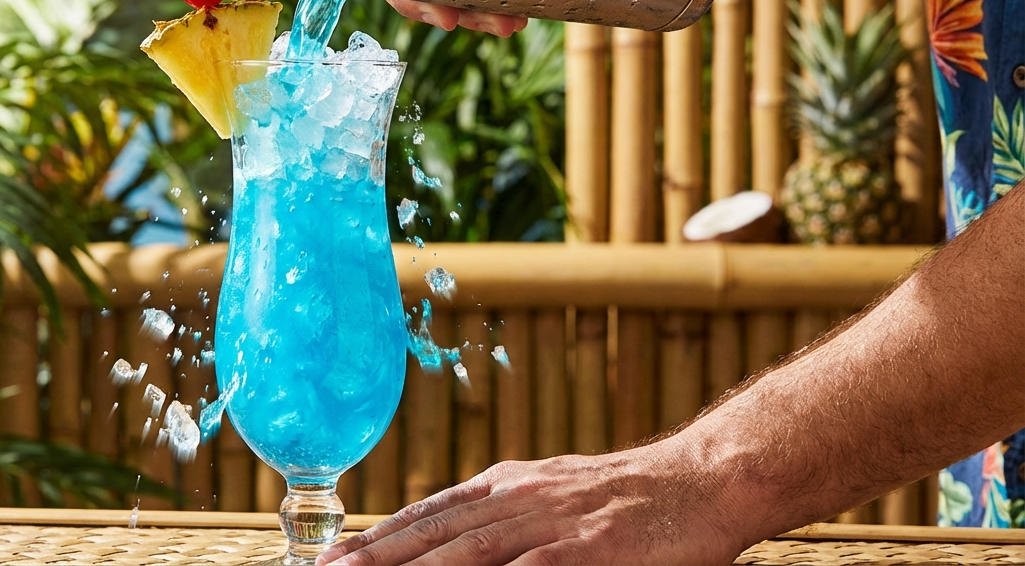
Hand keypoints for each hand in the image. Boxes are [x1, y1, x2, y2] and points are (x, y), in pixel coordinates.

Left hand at [314, 440, 747, 564]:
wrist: (702, 479)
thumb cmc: (626, 496)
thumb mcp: (551, 492)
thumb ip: (501, 515)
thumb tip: (446, 535)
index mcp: (506, 485)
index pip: (427, 514)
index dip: (378, 539)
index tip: (334, 560)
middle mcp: (517, 498)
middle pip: (432, 533)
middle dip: (375, 558)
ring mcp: (549, 524)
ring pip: (463, 551)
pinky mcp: (584, 551)